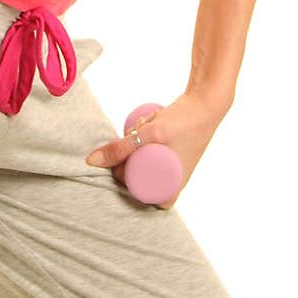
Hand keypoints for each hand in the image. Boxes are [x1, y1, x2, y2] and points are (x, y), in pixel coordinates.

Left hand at [84, 89, 229, 207]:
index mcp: (169, 194)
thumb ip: (121, 149)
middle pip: (134, 174)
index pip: (131, 190)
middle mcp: (170, 187)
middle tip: (141, 130)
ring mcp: (170, 171)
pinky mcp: (170, 155)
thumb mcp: (149, 135)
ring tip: (148, 124)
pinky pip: (148, 151)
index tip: (128, 145)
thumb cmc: (183, 123)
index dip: (123, 168)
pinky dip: (144, 136)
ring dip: (136, 141)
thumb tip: (92, 162)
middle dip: (131, 150)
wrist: (206, 104)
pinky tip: (149, 122)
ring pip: (140, 160)